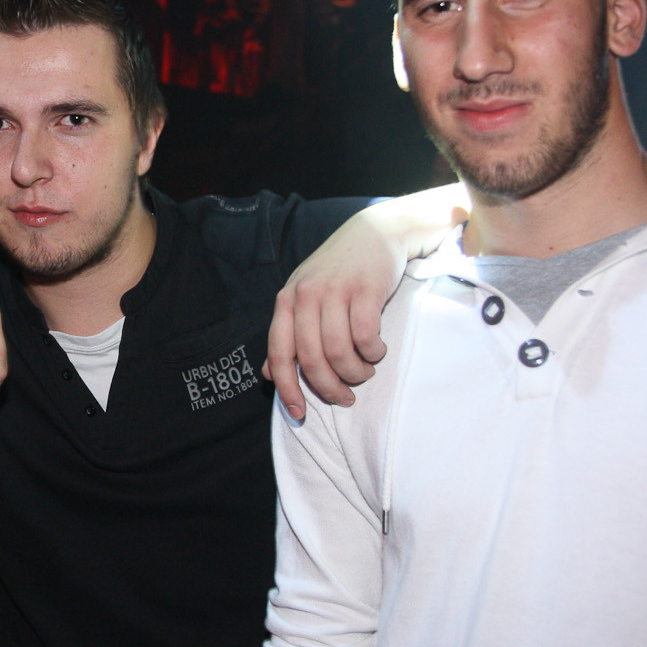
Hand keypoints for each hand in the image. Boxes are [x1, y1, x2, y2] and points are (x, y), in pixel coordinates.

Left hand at [264, 212, 394, 418]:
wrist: (376, 232)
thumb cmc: (339, 272)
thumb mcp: (305, 296)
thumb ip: (288, 333)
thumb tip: (269, 373)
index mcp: (287, 300)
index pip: (279, 353)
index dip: (288, 388)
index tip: (299, 414)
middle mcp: (306, 295)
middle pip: (312, 359)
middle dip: (329, 388)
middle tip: (345, 398)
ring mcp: (335, 290)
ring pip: (340, 352)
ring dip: (355, 372)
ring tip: (364, 371)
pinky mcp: (365, 289)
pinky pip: (366, 336)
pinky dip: (373, 353)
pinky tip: (377, 350)